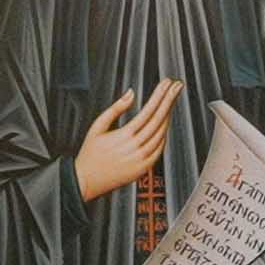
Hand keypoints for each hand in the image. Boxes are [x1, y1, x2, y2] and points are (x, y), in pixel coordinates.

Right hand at [72, 78, 180, 201]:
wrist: (87, 181)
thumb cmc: (90, 153)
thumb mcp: (97, 126)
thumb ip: (115, 108)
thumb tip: (131, 93)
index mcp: (124, 135)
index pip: (148, 110)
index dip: (160, 95)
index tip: (167, 84)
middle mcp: (135, 147)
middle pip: (159, 119)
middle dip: (170, 100)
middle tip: (177, 86)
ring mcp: (142, 159)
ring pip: (162, 133)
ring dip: (168, 116)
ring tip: (171, 101)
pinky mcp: (144, 169)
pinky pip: (160, 149)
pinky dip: (164, 135)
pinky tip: (165, 124)